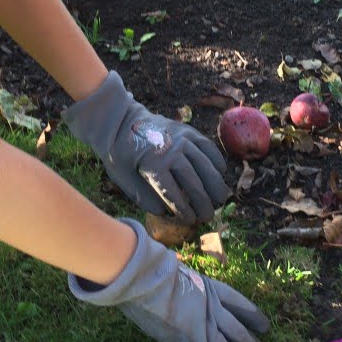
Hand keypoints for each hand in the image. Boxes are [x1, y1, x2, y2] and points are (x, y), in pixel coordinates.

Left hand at [62, 71, 228, 223]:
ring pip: (205, 165)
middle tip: (208, 216)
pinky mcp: (187, 131)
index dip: (184, 210)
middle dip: (203, 202)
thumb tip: (163, 212)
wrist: (120, 121)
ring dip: (215, 184)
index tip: (191, 220)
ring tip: (221, 199)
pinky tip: (221, 172)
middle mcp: (171, 152)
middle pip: (193, 181)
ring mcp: (181, 139)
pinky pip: (207, 146)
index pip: (174, 194)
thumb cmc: (120, 153)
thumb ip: (142, 196)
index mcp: (153, 165)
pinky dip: (216, 160)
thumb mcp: (122, 178)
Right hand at [68, 218, 268, 341]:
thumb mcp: (178, 272)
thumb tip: (184, 286)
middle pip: (240, 330)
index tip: (265, 326)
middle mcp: (215, 310)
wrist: (148, 283)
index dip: (254, 317)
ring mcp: (206, 329)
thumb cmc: (155, 273)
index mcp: (212, 289)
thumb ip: (187, 284)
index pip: (241, 305)